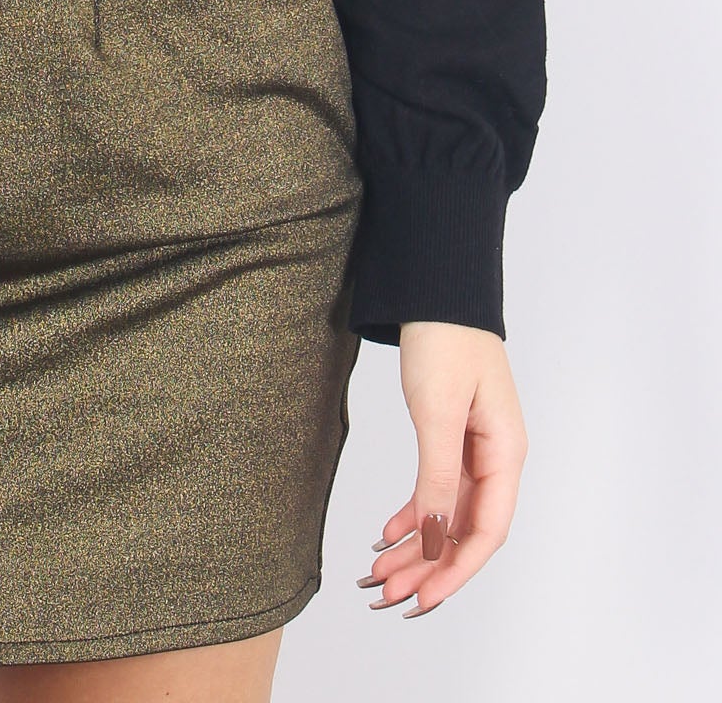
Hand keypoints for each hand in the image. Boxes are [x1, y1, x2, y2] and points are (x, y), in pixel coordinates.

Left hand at [358, 321, 527, 619]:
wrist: (435, 286)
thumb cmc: (445, 338)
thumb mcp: (437, 409)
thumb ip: (437, 475)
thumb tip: (435, 536)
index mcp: (505, 452)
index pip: (487, 530)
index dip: (455, 570)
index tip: (422, 598)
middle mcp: (496, 457)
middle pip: (466, 530)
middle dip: (429, 566)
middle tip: (386, 593)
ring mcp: (476, 448)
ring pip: (448, 514)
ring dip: (418, 545)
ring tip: (379, 571)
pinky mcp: (453, 436)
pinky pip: (437, 489)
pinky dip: (415, 513)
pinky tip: (390, 533)